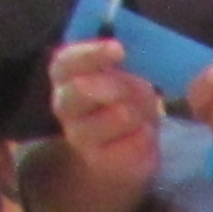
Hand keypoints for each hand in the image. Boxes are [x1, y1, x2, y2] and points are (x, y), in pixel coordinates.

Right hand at [45, 37, 163, 194]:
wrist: (122, 153)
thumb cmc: (122, 103)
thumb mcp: (125, 79)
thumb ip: (123, 73)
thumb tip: (133, 72)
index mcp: (64, 75)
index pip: (67, 61)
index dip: (93, 54)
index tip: (119, 49)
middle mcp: (64, 104)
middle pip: (82, 88)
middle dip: (119, 84)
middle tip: (140, 89)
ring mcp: (78, 136)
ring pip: (119, 114)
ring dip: (141, 112)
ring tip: (143, 117)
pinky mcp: (101, 161)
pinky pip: (137, 142)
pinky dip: (149, 136)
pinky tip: (145, 136)